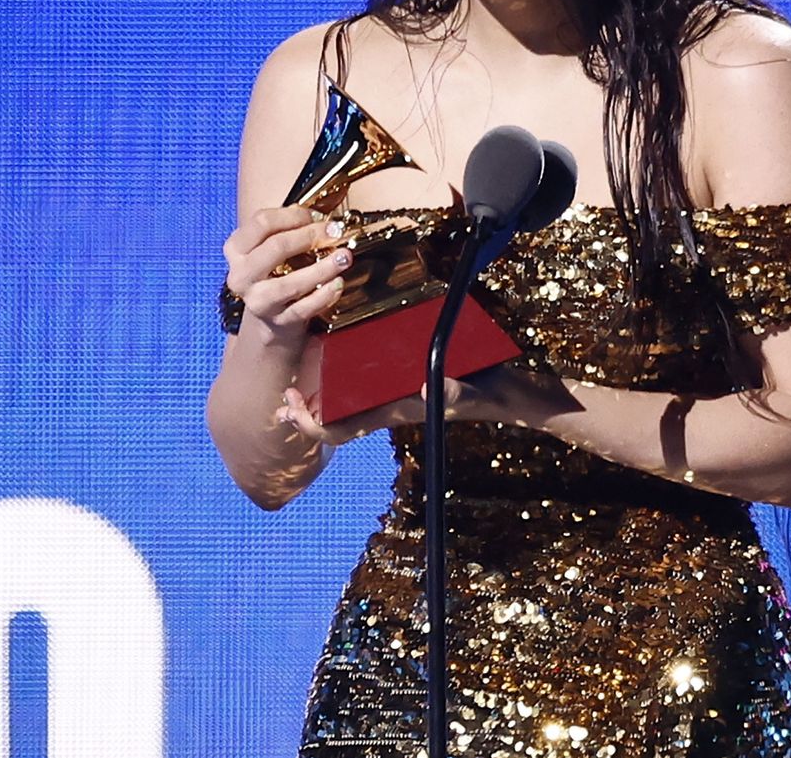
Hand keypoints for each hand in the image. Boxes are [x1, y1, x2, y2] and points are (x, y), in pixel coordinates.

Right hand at [223, 207, 351, 346]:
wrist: (271, 316)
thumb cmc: (274, 272)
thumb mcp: (272, 246)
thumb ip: (290, 228)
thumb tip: (320, 218)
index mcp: (236, 249)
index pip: (261, 222)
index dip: (293, 216)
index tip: (315, 216)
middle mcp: (242, 275)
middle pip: (276, 248)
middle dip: (310, 237)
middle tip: (335, 232)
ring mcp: (258, 300)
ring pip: (290, 283)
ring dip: (322, 268)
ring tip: (344, 257)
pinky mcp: (278, 321)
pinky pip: (304, 308)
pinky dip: (324, 295)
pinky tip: (338, 283)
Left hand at [273, 366, 583, 447]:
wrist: (507, 394)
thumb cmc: (484, 391)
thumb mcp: (466, 388)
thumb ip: (450, 389)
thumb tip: (429, 390)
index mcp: (391, 411)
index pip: (339, 431)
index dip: (309, 427)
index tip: (288, 408)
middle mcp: (386, 406)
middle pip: (333, 420)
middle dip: (303, 412)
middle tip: (283, 392)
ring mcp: (393, 397)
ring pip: (346, 406)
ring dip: (319, 397)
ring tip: (299, 377)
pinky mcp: (402, 383)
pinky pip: (364, 390)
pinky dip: (342, 382)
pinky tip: (336, 357)